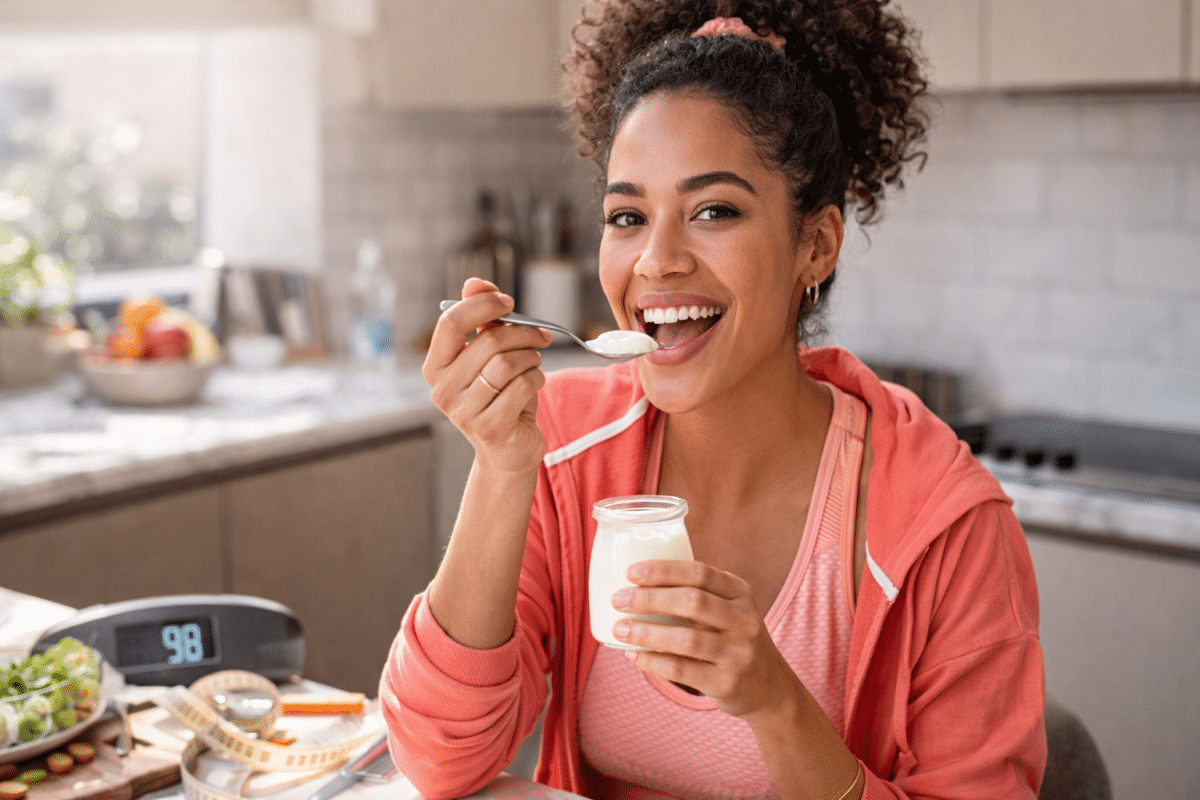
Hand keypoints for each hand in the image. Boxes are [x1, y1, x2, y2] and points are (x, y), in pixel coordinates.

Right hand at [423, 278, 551, 474]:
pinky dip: (537, 378)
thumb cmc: (500, 396)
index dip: (483, 305)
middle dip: (523, 333)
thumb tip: (475, 283)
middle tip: (541, 336)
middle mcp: (442, 389)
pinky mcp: (489, 428)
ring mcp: (463, 411)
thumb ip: (483, 320)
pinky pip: (522, 386)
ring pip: (507, 363)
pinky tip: (535, 382)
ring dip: (531, 357)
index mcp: (435, 366)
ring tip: (535, 361)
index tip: (509, 302)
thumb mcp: (490, 356)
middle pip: (488, 341)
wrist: (508, 450)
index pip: (451, 322)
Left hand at [611, 560, 803, 722]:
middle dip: (650, 599)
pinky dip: (653, 661)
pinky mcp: (727, 683)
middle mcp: (745, 620)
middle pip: (693, 602)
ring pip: (686, 639)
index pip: (701, 573)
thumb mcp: (729, 608)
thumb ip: (697, 593)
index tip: (632, 572)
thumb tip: (636, 582)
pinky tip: (633, 655)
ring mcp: (738, 653)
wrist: (770, 688)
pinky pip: (682, 671)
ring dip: (647, 632)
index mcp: (741, 593)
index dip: (664, 570)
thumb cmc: (733, 639)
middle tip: (618, 599)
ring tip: (620, 629)